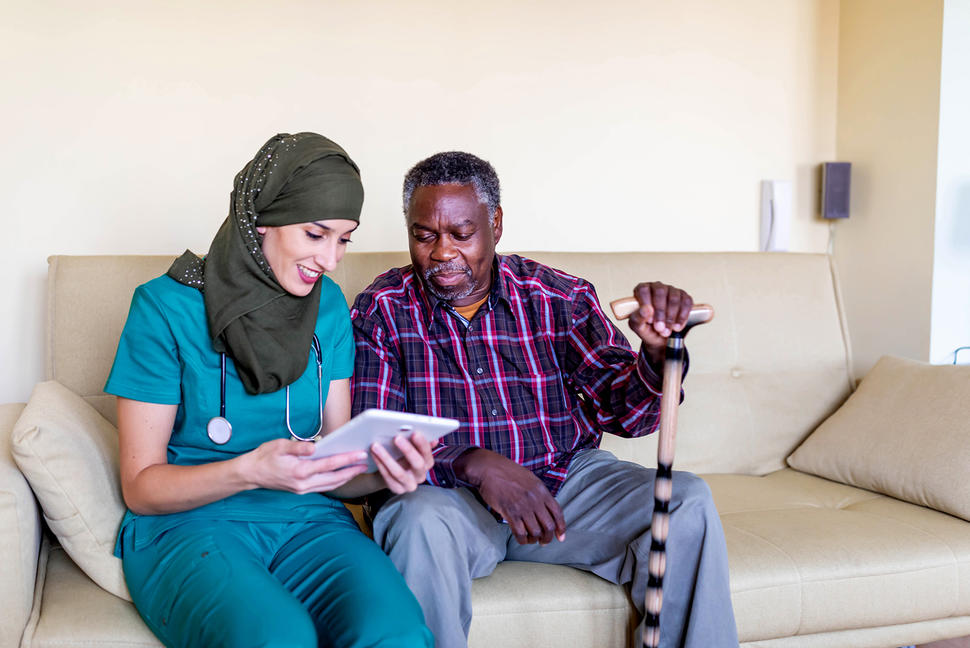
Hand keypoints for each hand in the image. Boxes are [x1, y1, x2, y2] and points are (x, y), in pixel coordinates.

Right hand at [242, 438, 367, 493]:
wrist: (250, 474)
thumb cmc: (264, 457)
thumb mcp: (279, 446)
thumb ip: (299, 447)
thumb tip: (315, 446)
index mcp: (300, 471)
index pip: (329, 465)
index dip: (346, 459)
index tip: (359, 454)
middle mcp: (303, 483)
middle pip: (334, 479)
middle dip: (351, 471)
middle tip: (365, 464)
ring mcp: (303, 489)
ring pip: (330, 486)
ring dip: (345, 478)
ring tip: (357, 469)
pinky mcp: (301, 491)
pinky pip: (323, 487)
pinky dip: (335, 482)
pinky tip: (341, 475)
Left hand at [371, 432, 435, 493]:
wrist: (391, 472)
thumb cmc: (402, 455)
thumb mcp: (411, 447)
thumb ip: (418, 441)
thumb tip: (432, 438)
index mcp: (427, 462)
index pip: (427, 452)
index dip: (422, 443)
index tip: (415, 432)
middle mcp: (421, 475)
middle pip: (417, 463)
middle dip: (407, 450)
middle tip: (397, 438)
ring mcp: (410, 484)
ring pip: (399, 472)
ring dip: (386, 457)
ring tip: (376, 445)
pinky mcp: (398, 489)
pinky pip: (387, 477)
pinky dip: (380, 464)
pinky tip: (373, 455)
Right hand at [455, 448, 565, 544]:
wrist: (489, 469)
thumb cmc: (508, 472)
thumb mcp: (530, 479)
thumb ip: (539, 493)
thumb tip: (546, 509)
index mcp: (542, 490)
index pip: (557, 513)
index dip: (561, 528)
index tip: (560, 537)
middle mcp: (535, 499)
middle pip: (548, 526)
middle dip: (547, 538)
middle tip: (543, 541)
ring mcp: (523, 507)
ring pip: (535, 532)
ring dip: (534, 540)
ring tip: (531, 540)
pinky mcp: (510, 513)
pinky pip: (520, 533)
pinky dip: (522, 540)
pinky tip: (521, 539)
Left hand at [626, 281, 693, 363]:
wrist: (661, 339)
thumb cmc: (647, 329)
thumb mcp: (638, 327)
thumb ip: (638, 318)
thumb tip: (646, 309)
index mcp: (641, 290)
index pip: (643, 289)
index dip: (646, 304)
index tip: (649, 320)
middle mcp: (657, 287)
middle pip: (660, 292)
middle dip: (660, 312)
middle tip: (659, 328)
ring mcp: (672, 291)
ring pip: (674, 298)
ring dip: (671, 316)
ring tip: (667, 331)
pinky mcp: (684, 297)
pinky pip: (686, 302)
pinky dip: (682, 317)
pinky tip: (677, 327)